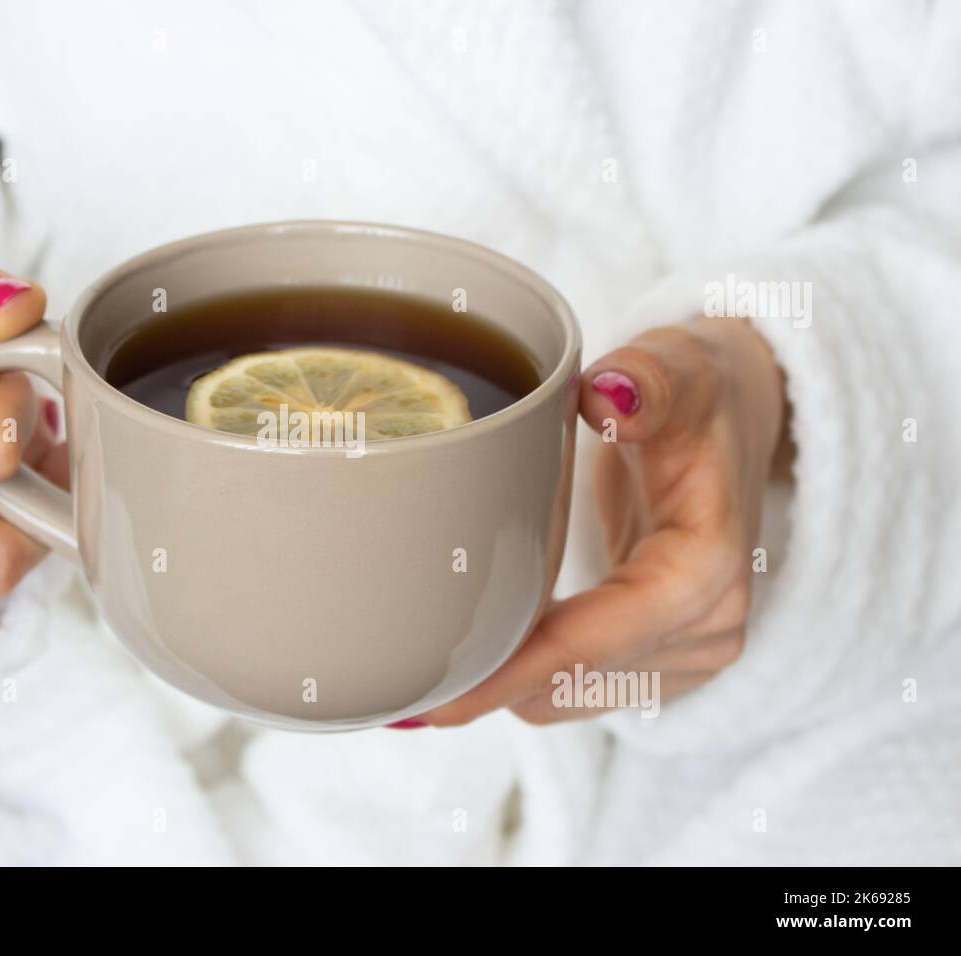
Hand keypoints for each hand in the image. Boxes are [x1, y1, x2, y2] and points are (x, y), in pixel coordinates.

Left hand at [419, 316, 789, 725]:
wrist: (735, 419)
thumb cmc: (701, 393)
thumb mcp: (680, 366)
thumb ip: (648, 380)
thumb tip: (609, 395)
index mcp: (705, 570)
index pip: (590, 642)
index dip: (507, 674)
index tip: (434, 698)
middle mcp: (706, 629)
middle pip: (570, 682)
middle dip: (487, 686)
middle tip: (395, 683)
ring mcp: (688, 654)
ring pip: (567, 697)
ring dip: (501, 685)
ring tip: (422, 664)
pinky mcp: (660, 658)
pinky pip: (576, 687)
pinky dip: (524, 675)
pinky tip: (473, 650)